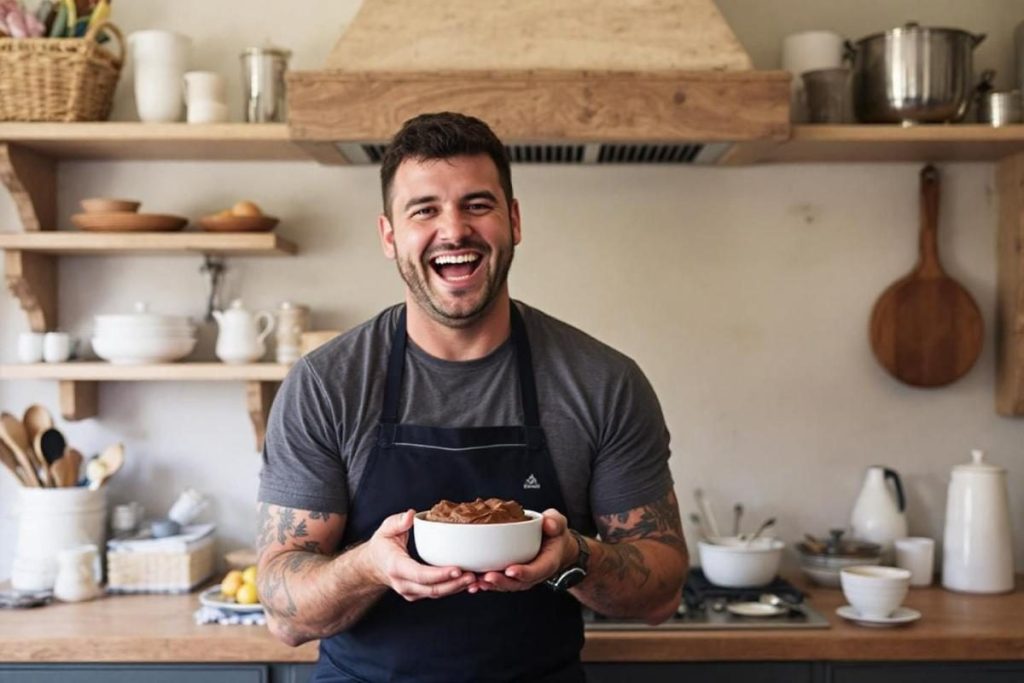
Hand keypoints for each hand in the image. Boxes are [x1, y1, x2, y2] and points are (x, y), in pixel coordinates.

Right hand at [362, 509, 476, 600]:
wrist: (374, 565)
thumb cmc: (382, 544)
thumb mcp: (385, 529)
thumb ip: (397, 522)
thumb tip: (411, 515)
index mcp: (395, 567)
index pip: (419, 574)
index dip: (439, 574)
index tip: (457, 569)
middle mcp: (403, 584)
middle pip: (432, 588)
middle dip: (454, 583)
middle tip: (473, 575)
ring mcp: (411, 592)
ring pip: (437, 593)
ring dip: (457, 588)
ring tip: (476, 579)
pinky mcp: (419, 593)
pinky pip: (438, 593)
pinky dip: (453, 588)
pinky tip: (469, 582)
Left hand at [470, 508, 574, 592]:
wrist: (554, 546)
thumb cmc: (554, 535)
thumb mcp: (558, 524)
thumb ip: (555, 523)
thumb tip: (549, 523)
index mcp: (547, 563)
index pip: (536, 570)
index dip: (524, 572)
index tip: (510, 570)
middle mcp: (534, 574)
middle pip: (518, 583)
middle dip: (502, 582)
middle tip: (487, 577)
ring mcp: (523, 577)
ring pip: (507, 585)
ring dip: (491, 585)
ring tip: (476, 582)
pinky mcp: (512, 576)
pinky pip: (500, 582)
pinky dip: (487, 584)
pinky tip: (474, 583)